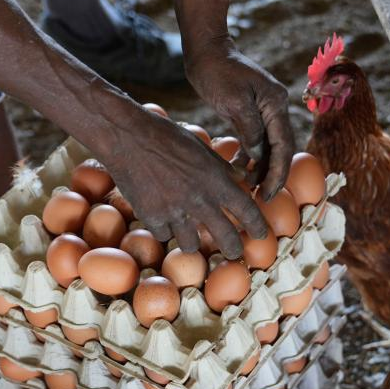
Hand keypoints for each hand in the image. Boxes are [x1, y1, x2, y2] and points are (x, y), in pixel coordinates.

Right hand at [104, 109, 268, 258]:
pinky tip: (163, 219)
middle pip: (226, 239)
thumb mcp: (201, 148)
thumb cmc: (166, 136)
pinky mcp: (151, 217)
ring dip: (193, 241)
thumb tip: (242, 180)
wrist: (127, 137)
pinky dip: (165, 230)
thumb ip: (222, 168)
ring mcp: (174, 212)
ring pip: (191, 244)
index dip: (258, 226)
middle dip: (233, 250)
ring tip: (191, 235)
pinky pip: (164, 235)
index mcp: (216, 180)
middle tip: (234, 252)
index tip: (262, 235)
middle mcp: (199, 200)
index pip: (247, 211)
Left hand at [186, 42, 295, 201]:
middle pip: (280, 150)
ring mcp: (265, 112)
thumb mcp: (233, 100)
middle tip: (260, 199)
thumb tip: (258, 156)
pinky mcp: (251, 115)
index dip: (277, 173)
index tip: (267, 193)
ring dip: (260, 169)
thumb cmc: (218, 71)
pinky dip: (249, 158)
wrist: (206, 51)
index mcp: (276, 104)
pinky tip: (239, 171)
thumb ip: (249, 129)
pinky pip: (255, 142)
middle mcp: (275, 109)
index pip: (283, 146)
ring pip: (268, 149)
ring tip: (248, 189)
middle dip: (272, 176)